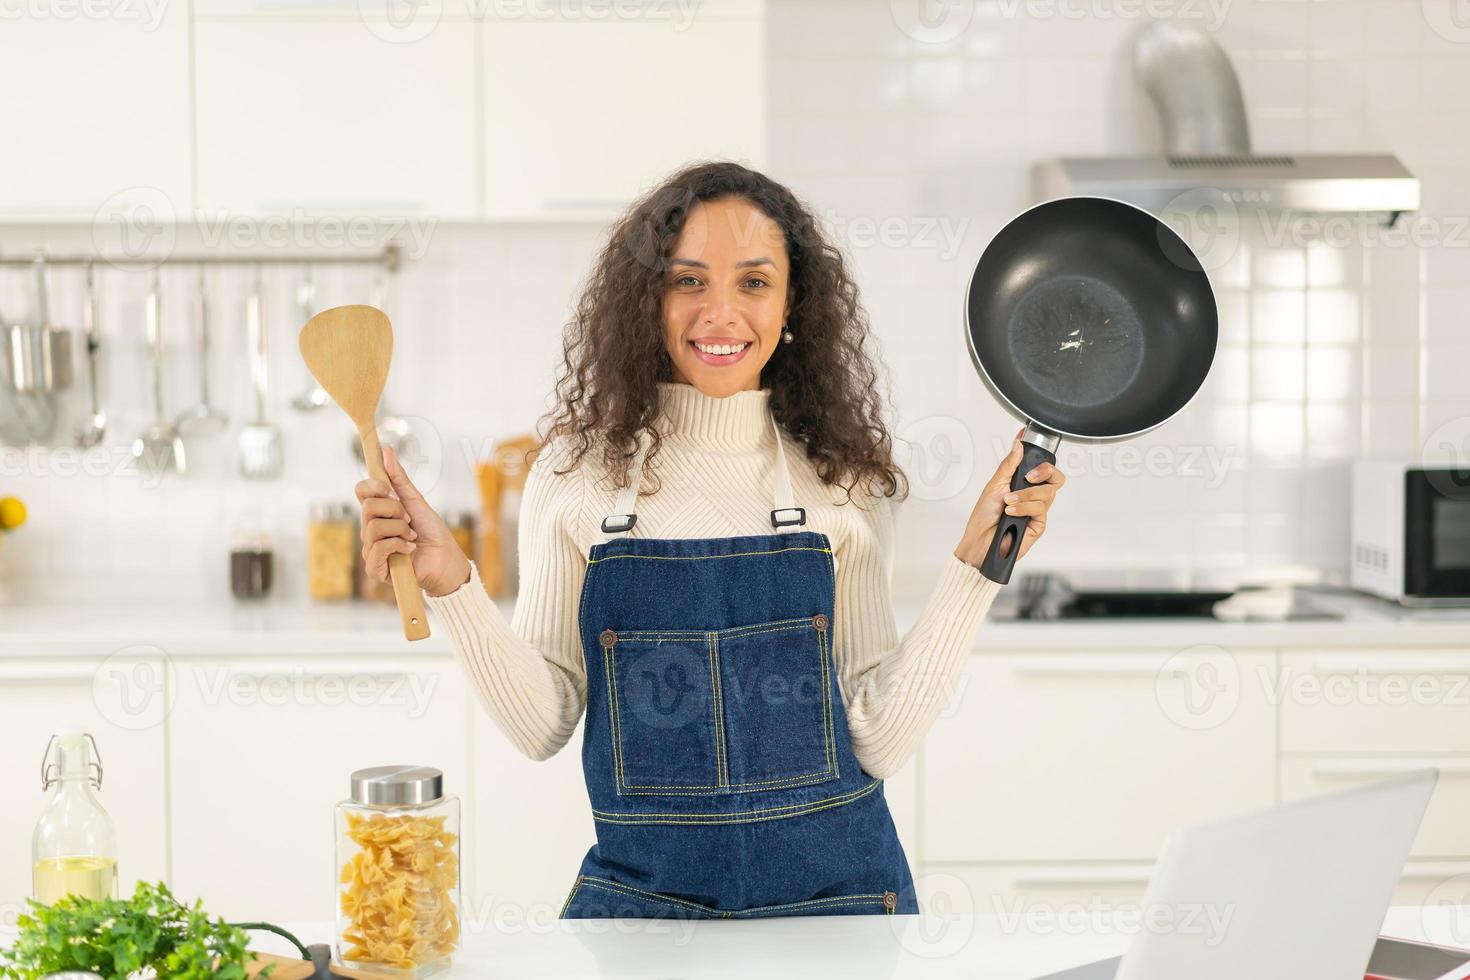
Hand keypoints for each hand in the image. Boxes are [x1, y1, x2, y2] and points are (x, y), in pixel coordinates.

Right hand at [355, 444, 469, 597]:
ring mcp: (371, 548)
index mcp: (378, 511)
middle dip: (395, 510)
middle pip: (368, 506)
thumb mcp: (415, 500)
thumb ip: (398, 478)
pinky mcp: (375, 568)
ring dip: (399, 529)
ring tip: (412, 537)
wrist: (446, 558)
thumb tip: (385, 448)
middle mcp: (370, 528)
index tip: (390, 490)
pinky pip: (378, 548)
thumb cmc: (431, 531)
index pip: (361, 490)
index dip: (374, 486)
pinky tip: (409, 550)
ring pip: (373, 527)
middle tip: (408, 519)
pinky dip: (398, 545)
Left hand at [955, 427, 1066, 568]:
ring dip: (1025, 495)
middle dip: (1044, 472)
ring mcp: (1037, 510)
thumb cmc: (984, 516)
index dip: (1042, 458)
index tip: (1031, 448)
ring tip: (1008, 502)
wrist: (980, 540)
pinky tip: (1011, 513)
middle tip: (1028, 477)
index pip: (1044, 468)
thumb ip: (1009, 465)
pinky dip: (1024, 509)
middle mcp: (1033, 496)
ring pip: (1047, 493)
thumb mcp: (994, 485)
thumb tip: (1018, 444)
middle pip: (1056, 478)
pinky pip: (1040, 510)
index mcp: (1023, 484)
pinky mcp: (1039, 524)